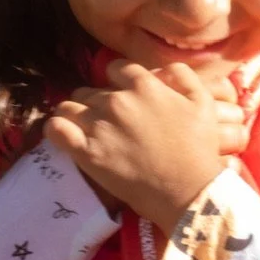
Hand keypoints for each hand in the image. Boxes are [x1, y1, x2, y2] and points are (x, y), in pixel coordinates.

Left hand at [42, 61, 241, 230]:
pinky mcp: (86, 152)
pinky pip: (56, 129)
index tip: (123, 95)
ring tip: (84, 128)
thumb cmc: (199, 150)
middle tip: (107, 120)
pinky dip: (56, 128)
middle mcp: (116, 101)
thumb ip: (182, 75)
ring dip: (75, 114)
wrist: (188, 190)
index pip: (116, 68)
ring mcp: (98, 126)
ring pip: (69, 106)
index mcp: (143, 85)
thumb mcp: (203, 102)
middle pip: (91, 90)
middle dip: (96, 101)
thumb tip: (161, 69)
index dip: (118, 80)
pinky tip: (63, 133)